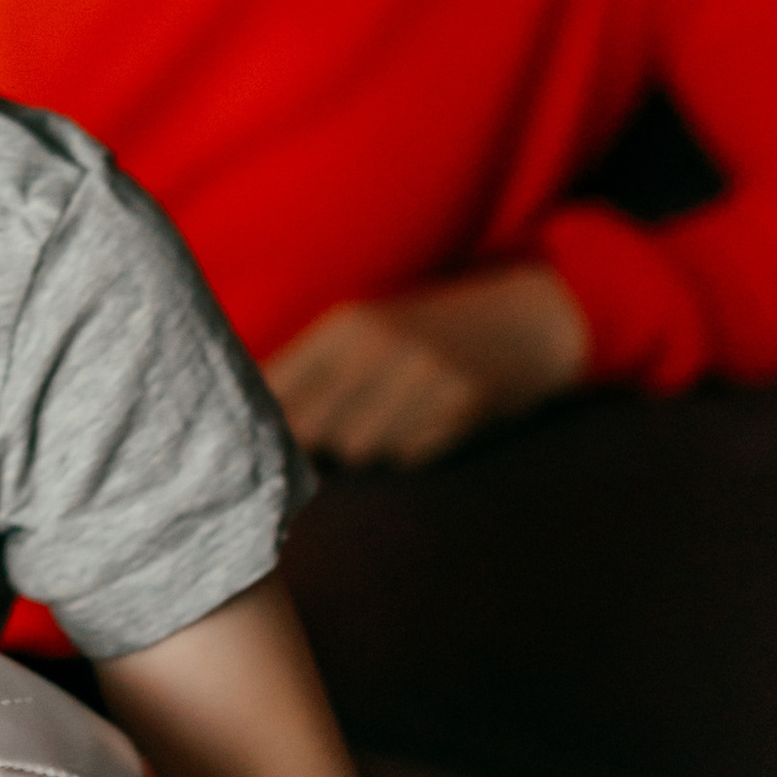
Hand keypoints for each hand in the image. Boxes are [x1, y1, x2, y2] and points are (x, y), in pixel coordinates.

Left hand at [262, 263, 589, 466]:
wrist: (529, 320)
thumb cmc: (432, 329)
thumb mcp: (368, 328)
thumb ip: (311, 368)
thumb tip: (248, 417)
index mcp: (348, 325)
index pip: (278, 388)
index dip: (266, 423)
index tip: (262, 441)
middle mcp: (380, 346)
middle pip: (311, 428)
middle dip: (311, 446)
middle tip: (321, 449)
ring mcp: (423, 376)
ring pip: (357, 449)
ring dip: (361, 452)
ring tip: (381, 430)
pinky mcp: (461, 406)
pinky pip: (407, 455)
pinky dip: (406, 452)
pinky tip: (423, 427)